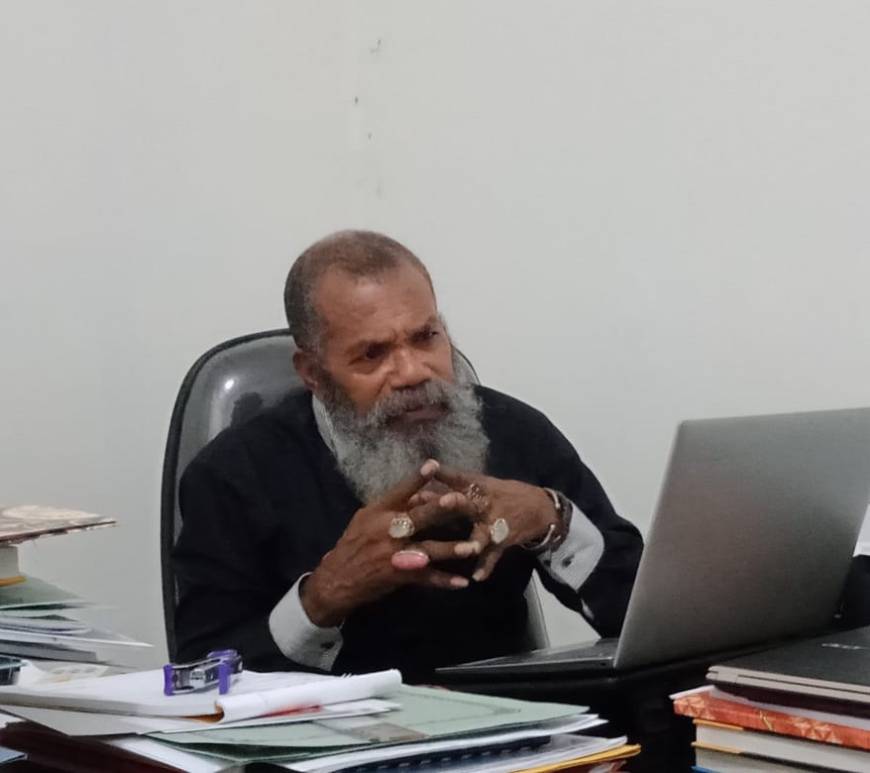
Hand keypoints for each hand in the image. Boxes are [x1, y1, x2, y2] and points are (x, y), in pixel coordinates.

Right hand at [301, 466, 473, 626]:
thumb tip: (418, 494)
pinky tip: (463, 583)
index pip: (399, 492)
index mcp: (378, 512)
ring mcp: (395, 554)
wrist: (337, 579)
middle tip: (457, 500)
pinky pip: (427, 578)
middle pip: (416, 518)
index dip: (416, 478)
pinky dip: (445, 581)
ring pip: (427, 549)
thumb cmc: (355, 543)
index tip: (433, 464)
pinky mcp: (400, 576)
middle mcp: (387, 530)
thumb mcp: (366, 519)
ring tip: (471, 548)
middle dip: (437, 509)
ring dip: (450, 549)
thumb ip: (391, 507)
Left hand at [410, 461, 559, 582]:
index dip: (443, 473)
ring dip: (471, 542)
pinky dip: (486, 566)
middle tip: (435, 503)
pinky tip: (477, 577)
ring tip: (464, 550)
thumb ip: (455, 485)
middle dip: (450, 503)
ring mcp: (495, 524)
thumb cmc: (504, 494)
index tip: (427, 468)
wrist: (540, 509)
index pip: (458, 478)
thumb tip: (423, 483)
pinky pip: (493, 556)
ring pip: (480, 534)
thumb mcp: (483, 483)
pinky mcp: (503, 541)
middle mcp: (486, 504)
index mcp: (479, 487)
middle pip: (465, 503)